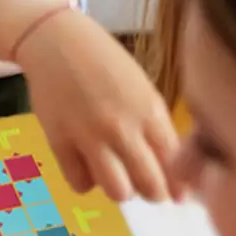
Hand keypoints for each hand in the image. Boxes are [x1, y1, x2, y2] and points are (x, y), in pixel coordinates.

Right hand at [14, 8, 176, 202]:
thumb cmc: (106, 63)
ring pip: (117, 191)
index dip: (178, 185)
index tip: (175, 193)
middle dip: (153, 193)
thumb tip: (171, 170)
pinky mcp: (59, 142)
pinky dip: (86, 181)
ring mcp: (89, 135)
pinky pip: (81, 184)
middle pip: (150, 185)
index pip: (175, 162)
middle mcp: (123, 126)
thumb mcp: (142, 90)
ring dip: (120, 189)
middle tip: (146, 187)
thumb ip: (156, 127)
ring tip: (116, 176)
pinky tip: (87, 165)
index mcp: (150, 110)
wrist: (58, 41)